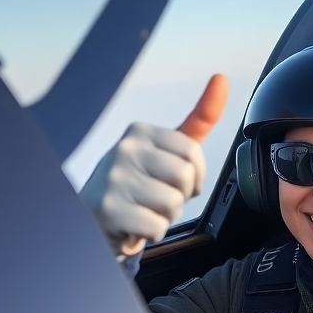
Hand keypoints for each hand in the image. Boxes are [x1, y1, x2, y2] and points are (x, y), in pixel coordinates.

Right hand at [82, 74, 228, 255]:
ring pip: (173, 203)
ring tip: (143, 211)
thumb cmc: (136, 184)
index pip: (193, 152)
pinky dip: (151, 233)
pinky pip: (157, 226)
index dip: (194, 175)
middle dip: (179, 197)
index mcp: (140, 132)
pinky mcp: (109, 209)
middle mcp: (125, 149)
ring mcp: (114, 179)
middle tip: (155, 199)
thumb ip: (197, 121)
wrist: (91, 220)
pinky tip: (134, 226)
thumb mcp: (164, 151)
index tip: (175, 181)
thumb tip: (221, 79)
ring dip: (165, 217)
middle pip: (185, 177)